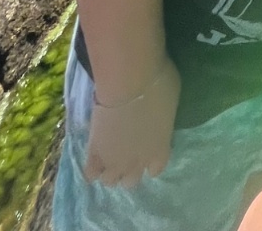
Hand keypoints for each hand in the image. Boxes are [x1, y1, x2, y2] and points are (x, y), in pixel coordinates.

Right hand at [84, 58, 181, 187]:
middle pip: (131, 180)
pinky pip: (90, 173)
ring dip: (109, 171)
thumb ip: (163, 117)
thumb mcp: (171, 100)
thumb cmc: (158, 83)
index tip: (147, 150)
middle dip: (128, 170)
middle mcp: (138, 161)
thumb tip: (157, 114)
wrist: (129, 82)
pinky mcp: (94, 153)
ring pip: (109, 180)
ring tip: (108, 156)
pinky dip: (92, 169)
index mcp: (160, 149)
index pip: (156, 168)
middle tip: (126, 153)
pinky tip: (94, 157)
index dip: (151, 161)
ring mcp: (115, 160)